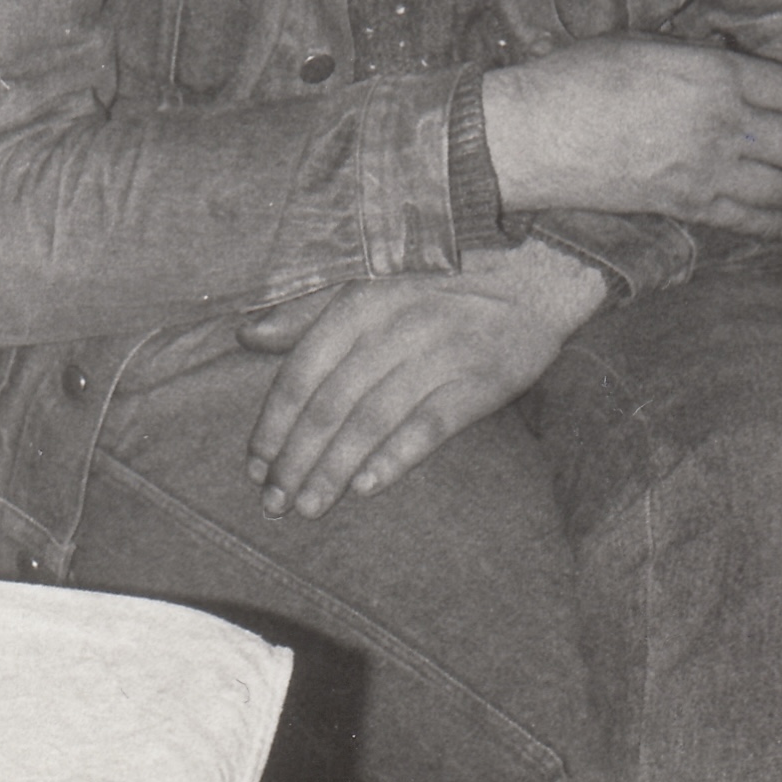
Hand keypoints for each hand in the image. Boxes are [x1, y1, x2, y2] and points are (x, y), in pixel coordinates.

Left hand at [236, 240, 606, 520]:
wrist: (534, 274)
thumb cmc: (439, 283)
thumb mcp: (372, 282)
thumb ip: (309, 311)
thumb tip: (247, 336)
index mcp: (363, 299)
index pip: (304, 369)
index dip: (275, 422)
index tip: (256, 464)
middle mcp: (396, 325)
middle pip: (332, 404)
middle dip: (296, 459)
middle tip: (274, 501)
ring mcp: (439, 353)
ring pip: (372, 421)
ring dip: (334, 470)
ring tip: (308, 507)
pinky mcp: (480, 381)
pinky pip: (429, 426)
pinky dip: (395, 458)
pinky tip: (366, 487)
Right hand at [480, 33, 781, 234]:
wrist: (540, 133)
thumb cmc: (583, 75)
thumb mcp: (643, 41)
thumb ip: (694, 51)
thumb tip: (727, 51)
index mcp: (716, 74)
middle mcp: (723, 123)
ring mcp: (707, 170)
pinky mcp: (685, 207)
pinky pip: (746, 220)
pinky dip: (775, 224)